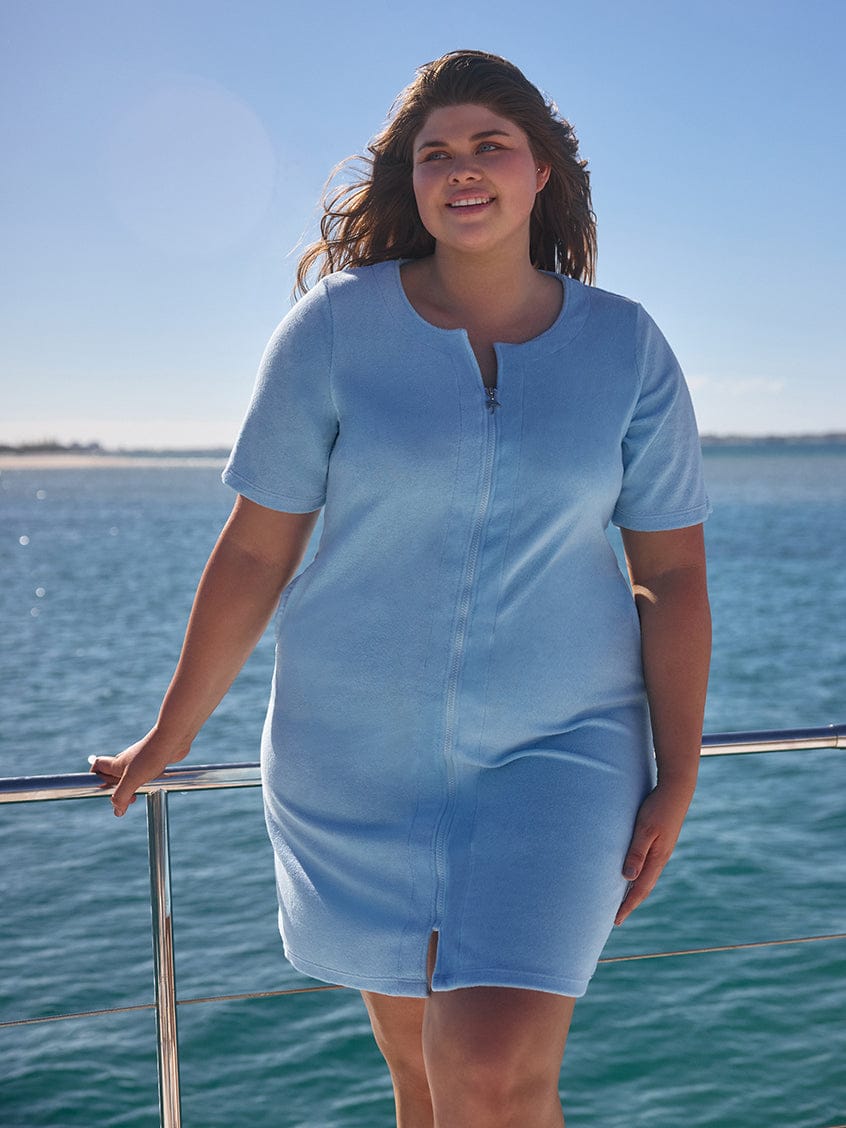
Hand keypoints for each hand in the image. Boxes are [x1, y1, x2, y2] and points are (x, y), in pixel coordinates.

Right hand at [89, 732, 187, 816]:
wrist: (172, 739)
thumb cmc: (150, 756)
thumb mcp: (132, 779)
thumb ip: (121, 796)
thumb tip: (117, 811)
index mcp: (117, 764)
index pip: (98, 766)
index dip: (96, 777)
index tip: (103, 789)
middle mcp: (127, 761)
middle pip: (114, 774)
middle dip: (117, 789)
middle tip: (129, 798)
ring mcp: (141, 760)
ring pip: (131, 775)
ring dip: (133, 787)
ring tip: (140, 793)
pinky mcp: (154, 761)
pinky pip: (147, 773)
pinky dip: (148, 781)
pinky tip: (155, 784)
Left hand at [614, 781, 694, 925]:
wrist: (676, 790)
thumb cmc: (658, 808)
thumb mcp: (645, 829)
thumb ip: (636, 852)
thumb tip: (628, 878)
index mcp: (657, 858)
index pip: (640, 889)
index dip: (628, 905)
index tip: (616, 920)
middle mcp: (660, 858)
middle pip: (644, 887)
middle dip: (630, 902)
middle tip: (616, 917)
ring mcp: (661, 851)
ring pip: (646, 877)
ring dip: (634, 890)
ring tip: (622, 900)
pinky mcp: (660, 842)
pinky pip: (647, 866)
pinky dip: (638, 876)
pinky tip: (631, 875)